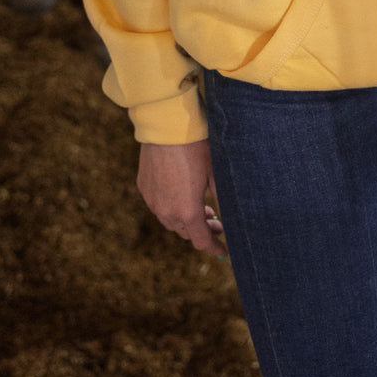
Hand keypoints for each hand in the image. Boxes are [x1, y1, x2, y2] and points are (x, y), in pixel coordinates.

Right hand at [137, 139, 227, 257]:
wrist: (166, 127)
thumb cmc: (197, 148)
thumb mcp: (216, 174)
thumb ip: (223, 202)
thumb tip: (233, 221)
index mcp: (187, 212)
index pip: (202, 241)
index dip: (216, 248)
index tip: (226, 250)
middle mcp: (166, 212)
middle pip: (186, 233)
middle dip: (203, 231)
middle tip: (217, 222)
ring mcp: (152, 201)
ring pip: (171, 222)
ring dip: (187, 220)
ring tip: (202, 208)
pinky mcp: (144, 188)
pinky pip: (159, 206)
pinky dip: (172, 207)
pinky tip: (182, 194)